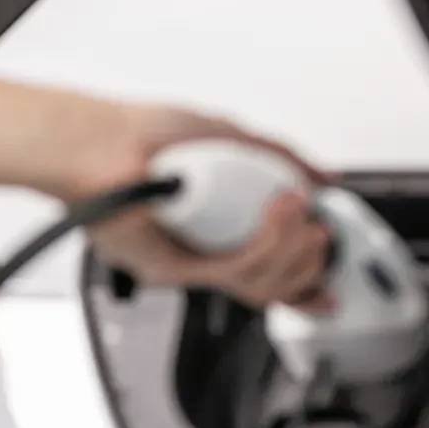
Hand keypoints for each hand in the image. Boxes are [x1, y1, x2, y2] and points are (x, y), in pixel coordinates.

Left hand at [60, 102, 333, 310]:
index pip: (263, 277)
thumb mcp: (228, 138)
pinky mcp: (170, 268)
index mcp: (211, 236)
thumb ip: (278, 158)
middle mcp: (198, 257)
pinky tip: (277, 212)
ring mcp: (184, 265)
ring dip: (290, 247)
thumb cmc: (144, 137)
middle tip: (316, 228)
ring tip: (293, 207)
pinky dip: (266, 243)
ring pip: (256, 285)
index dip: (303, 288)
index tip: (330, 288)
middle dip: (306, 261)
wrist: (98, 145)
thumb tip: (320, 179)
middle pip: (268, 290)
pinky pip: (231, 270)